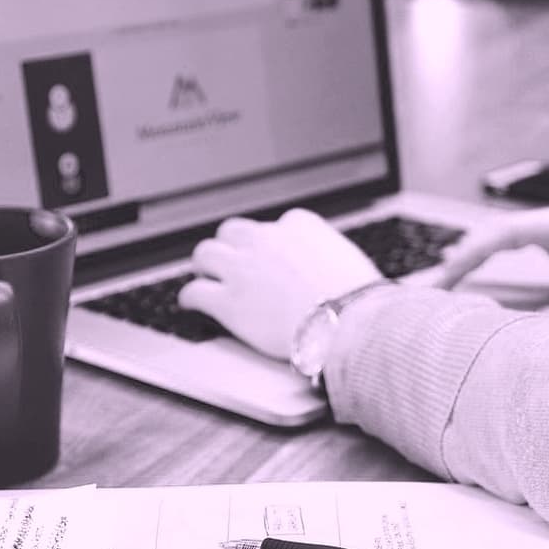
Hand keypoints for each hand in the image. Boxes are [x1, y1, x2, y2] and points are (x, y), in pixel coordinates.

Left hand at [178, 208, 381, 358]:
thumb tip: (328, 267)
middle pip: (232, 232)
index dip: (267, 244)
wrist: (347, 324)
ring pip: (205, 254)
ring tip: (206, 277)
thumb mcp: (349, 260)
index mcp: (298, 225)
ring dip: (205, 266)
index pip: (273, 225)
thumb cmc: (358, 299)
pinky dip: (190, 298)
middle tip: (230, 263)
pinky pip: (194, 292)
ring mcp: (242, 268)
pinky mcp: (227, 301)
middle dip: (230, 247)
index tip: (268, 255)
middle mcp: (265, 239)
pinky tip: (191, 304)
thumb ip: (327, 255)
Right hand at [436, 200, 548, 317]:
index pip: (505, 233)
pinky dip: (484, 259)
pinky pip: (510, 245)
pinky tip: (465, 271)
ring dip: (468, 257)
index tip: (445, 278)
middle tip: (428, 288)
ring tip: (436, 283)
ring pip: (499, 236)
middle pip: (494, 232)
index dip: (470, 254)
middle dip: (459, 257)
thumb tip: (525, 334)